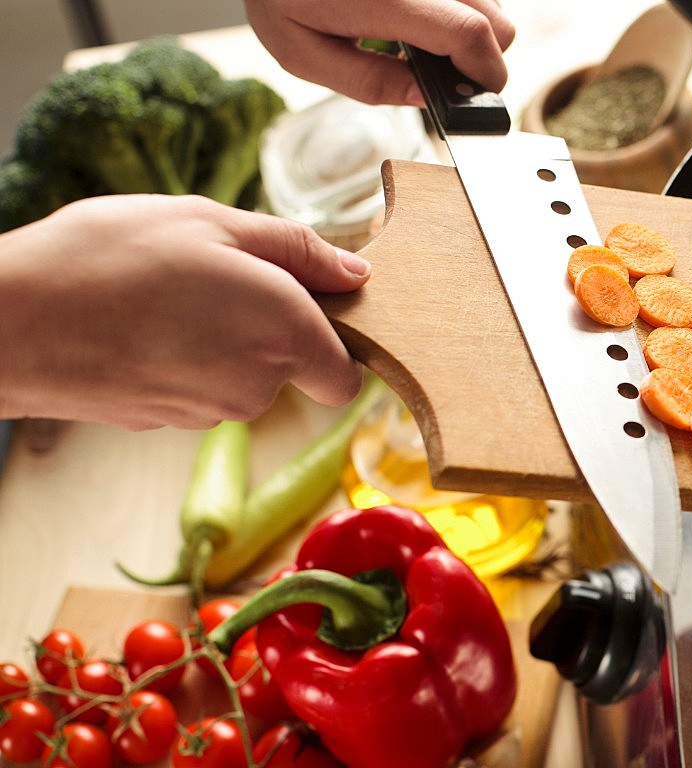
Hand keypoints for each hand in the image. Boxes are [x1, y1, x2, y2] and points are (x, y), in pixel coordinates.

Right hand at [0, 195, 370, 429]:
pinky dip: (178, 359)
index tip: (304, 303)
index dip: (334, 342)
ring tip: (165, 293)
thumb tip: (354, 273)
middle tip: (213, 275)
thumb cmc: (114, 257)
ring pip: (238, 377)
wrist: (12, 320)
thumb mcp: (215, 221)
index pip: (345, 377)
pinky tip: (138, 322)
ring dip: (219, 338)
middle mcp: (258, 387)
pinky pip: (193, 387)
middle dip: (267, 326)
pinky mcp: (163, 422)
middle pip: (288, 368)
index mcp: (288, 335)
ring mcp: (208, 413)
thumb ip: (299, 249)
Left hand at [244, 0, 515, 104]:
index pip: (468, 33)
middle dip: (482, 61)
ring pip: (493, 7)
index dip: (485, 75)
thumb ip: (367, 82)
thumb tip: (425, 97)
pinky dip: (461, 13)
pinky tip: (424, 21)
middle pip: (497, 24)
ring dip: (473, 34)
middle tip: (443, 77)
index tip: (474, 102)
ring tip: (425, 44)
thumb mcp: (303, 52)